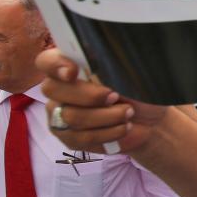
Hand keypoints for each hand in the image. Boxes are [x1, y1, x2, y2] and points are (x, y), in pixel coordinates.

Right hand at [38, 49, 168, 153]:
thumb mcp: (128, 72)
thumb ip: (108, 63)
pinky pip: (80, 138)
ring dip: (107, 116)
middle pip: (53, 90)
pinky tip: (123, 127)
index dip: (55, 65)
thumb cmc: (137, 90)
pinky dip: (108, 133)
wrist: (150, 120)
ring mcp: (60, 114)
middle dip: (90, 95)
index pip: (46, 61)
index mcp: (70, 65)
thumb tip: (97, 58)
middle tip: (116, 96)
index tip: (73, 71)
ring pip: (71, 117)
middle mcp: (59, 89)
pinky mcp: (68, 137)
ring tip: (128, 113)